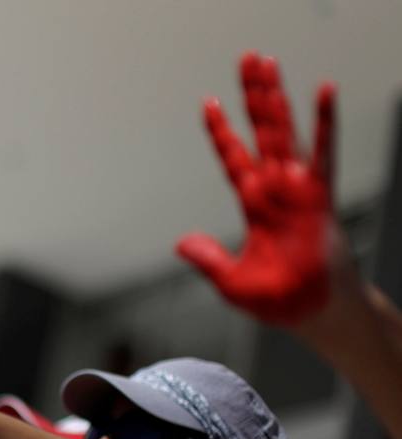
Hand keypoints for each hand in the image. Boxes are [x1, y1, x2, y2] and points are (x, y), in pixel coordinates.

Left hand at [177, 52, 347, 325]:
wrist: (312, 314)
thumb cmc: (278, 301)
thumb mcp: (230, 282)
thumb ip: (207, 259)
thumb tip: (180, 244)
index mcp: (254, 204)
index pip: (233, 158)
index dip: (222, 132)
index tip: (209, 103)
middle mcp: (276, 189)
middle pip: (260, 131)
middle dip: (253, 96)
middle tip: (247, 59)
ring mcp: (298, 189)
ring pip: (283, 131)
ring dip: (274, 97)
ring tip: (267, 63)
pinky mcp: (320, 196)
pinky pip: (323, 152)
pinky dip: (323, 122)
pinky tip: (323, 90)